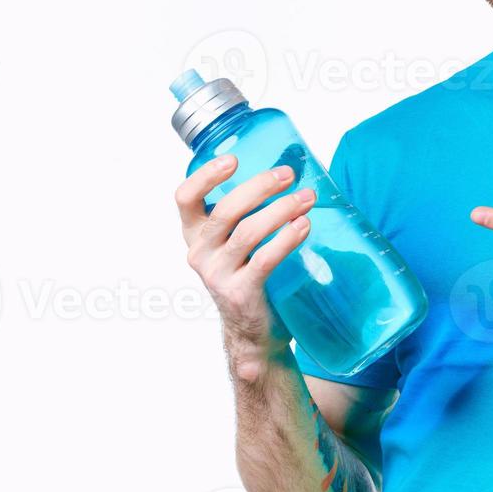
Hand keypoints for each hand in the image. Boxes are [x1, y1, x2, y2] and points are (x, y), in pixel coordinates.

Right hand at [174, 157, 316, 380]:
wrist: (253, 332)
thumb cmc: (250, 275)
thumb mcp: (238, 242)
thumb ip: (250, 212)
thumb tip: (289, 169)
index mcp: (196, 234)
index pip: (185, 199)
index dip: (205, 175)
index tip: (233, 159)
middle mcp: (200, 253)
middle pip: (225, 211)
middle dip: (259, 187)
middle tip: (288, 175)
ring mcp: (217, 275)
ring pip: (248, 232)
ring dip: (281, 210)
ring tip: (307, 198)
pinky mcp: (240, 293)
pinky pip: (264, 259)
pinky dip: (286, 238)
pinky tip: (304, 226)